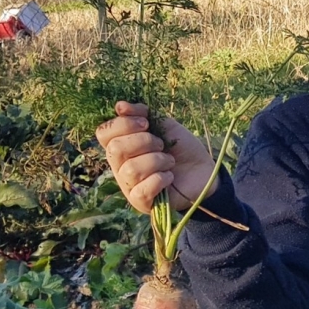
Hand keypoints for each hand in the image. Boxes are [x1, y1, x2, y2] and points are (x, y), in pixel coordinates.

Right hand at [96, 102, 216, 213]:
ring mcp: (128, 185)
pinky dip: (160, 179)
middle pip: (115, 150)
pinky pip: (141, 190)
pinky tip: (170, 177)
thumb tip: (120, 106)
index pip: (103, 133)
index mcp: (120, 146)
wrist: (204, 171)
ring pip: (130, 170)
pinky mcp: (141, 202)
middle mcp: (119, 166)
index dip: (123, 125)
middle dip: (143, 142)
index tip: (146, 123)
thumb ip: (142, 114)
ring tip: (169, 162)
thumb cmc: (180, 149)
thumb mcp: (164, 125)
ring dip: (157, 161)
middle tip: (161, 145)